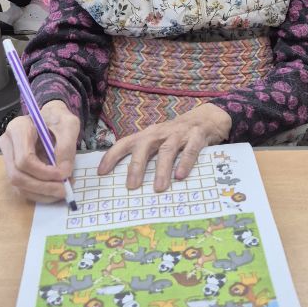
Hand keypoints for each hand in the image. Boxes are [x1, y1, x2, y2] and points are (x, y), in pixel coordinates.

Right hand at [0, 100, 79, 202]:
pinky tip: (53, 191)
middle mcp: (8, 143)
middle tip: (64, 190)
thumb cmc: (58, 118)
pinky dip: (38, 194)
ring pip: (17, 185)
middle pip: (17, 175)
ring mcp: (8, 157)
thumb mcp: (68, 125)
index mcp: (18, 128)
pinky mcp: (13, 168)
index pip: (24, 159)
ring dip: (41, 193)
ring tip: (62, 191)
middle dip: (42, 187)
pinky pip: (21, 187)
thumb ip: (66, 146)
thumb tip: (63, 172)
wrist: (51, 118)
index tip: (63, 175)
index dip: (44, 172)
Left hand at [97, 104, 231, 191]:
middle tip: (131, 187)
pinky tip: (180, 176)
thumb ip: (146, 155)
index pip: (125, 142)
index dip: (112, 156)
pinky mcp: (196, 136)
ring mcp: (179, 134)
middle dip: (136, 166)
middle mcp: (160, 133)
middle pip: (144, 147)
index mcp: (147, 135)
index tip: (101, 173)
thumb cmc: (176, 135)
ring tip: (158, 188)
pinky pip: (190, 150)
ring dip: (161, 169)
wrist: (206, 118)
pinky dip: (185, 163)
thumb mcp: (158, 140)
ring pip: (167, 150)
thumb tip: (128, 180)